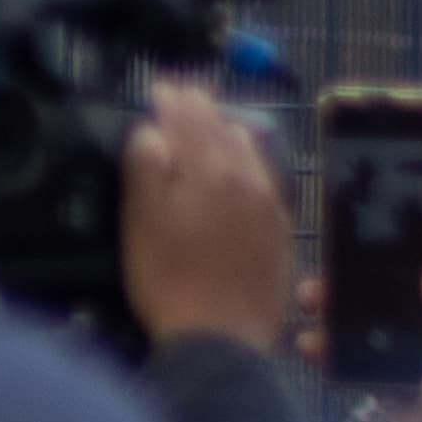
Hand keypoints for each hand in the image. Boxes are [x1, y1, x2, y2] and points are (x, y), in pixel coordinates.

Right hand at [116, 76, 299, 355]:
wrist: (222, 334)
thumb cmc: (169, 280)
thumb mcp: (141, 223)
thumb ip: (146, 170)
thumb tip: (151, 130)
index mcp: (210, 171)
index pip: (190, 119)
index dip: (171, 100)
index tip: (158, 87)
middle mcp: (247, 178)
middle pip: (223, 129)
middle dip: (199, 109)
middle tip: (181, 95)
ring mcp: (269, 202)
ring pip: (250, 150)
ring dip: (226, 130)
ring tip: (209, 122)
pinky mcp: (280, 228)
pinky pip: (266, 177)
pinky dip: (248, 159)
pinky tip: (242, 164)